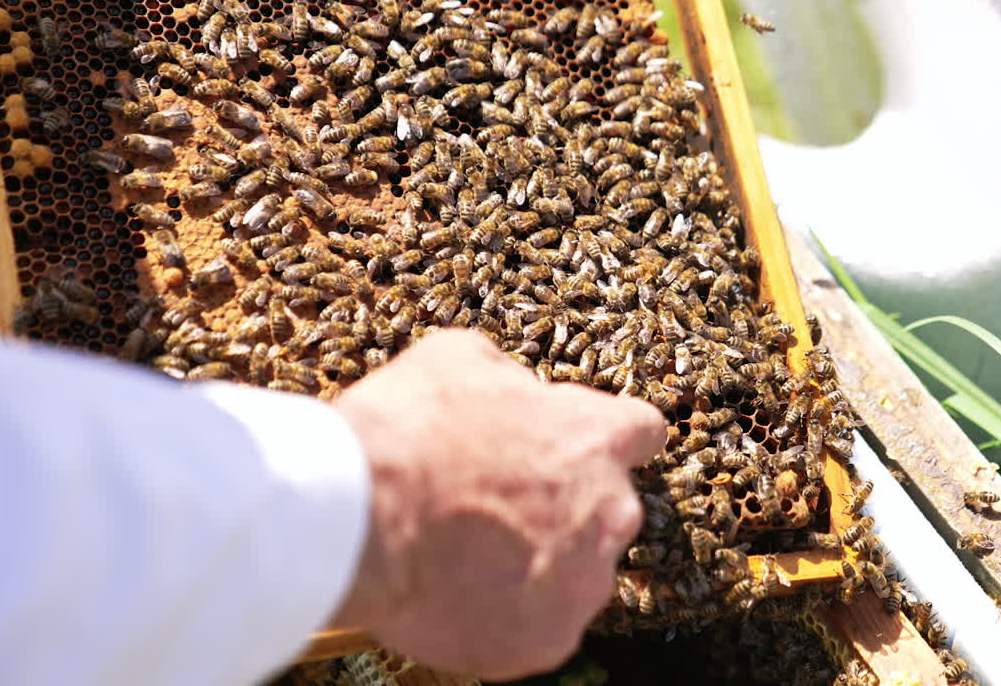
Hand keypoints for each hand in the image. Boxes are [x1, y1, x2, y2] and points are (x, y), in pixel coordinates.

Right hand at [329, 329, 665, 679]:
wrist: (360, 519)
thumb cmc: (409, 431)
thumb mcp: (457, 359)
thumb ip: (507, 378)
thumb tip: (510, 389)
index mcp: (597, 438)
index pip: (640, 431)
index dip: (605, 436)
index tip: (578, 446)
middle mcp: (610, 513)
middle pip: (608, 510)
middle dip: (565, 507)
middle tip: (497, 506)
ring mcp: (583, 583)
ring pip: (577, 574)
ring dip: (540, 565)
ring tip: (470, 556)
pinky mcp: (548, 641)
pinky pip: (540, 627)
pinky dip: (509, 617)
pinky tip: (461, 595)